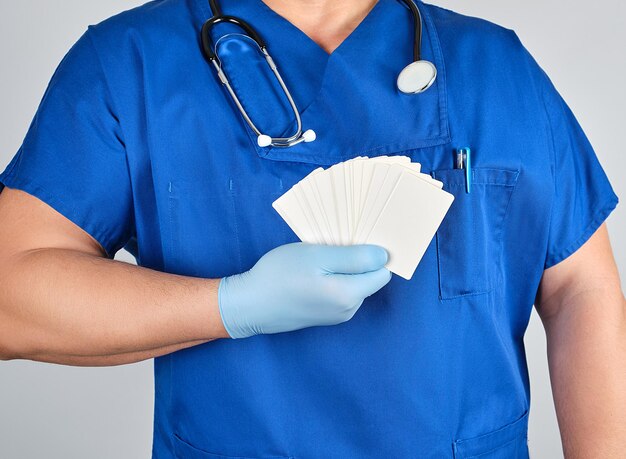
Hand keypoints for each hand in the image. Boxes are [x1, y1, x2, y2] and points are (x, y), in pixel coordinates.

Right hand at [218, 242, 391, 337]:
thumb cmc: (280, 276)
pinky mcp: (324, 316)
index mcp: (350, 295)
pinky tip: (312, 272)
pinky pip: (339, 292)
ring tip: (318, 258)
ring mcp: (337, 315)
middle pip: (368, 278)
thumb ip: (354, 257)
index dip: (373, 253)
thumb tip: (384, 257)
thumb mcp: (317, 257)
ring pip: (353, 285)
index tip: (356, 239)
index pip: (382, 271)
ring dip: (342, 269)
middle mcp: (349, 309)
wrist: (250, 305)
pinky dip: (332, 280)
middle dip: (357, 260)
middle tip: (332, 245)